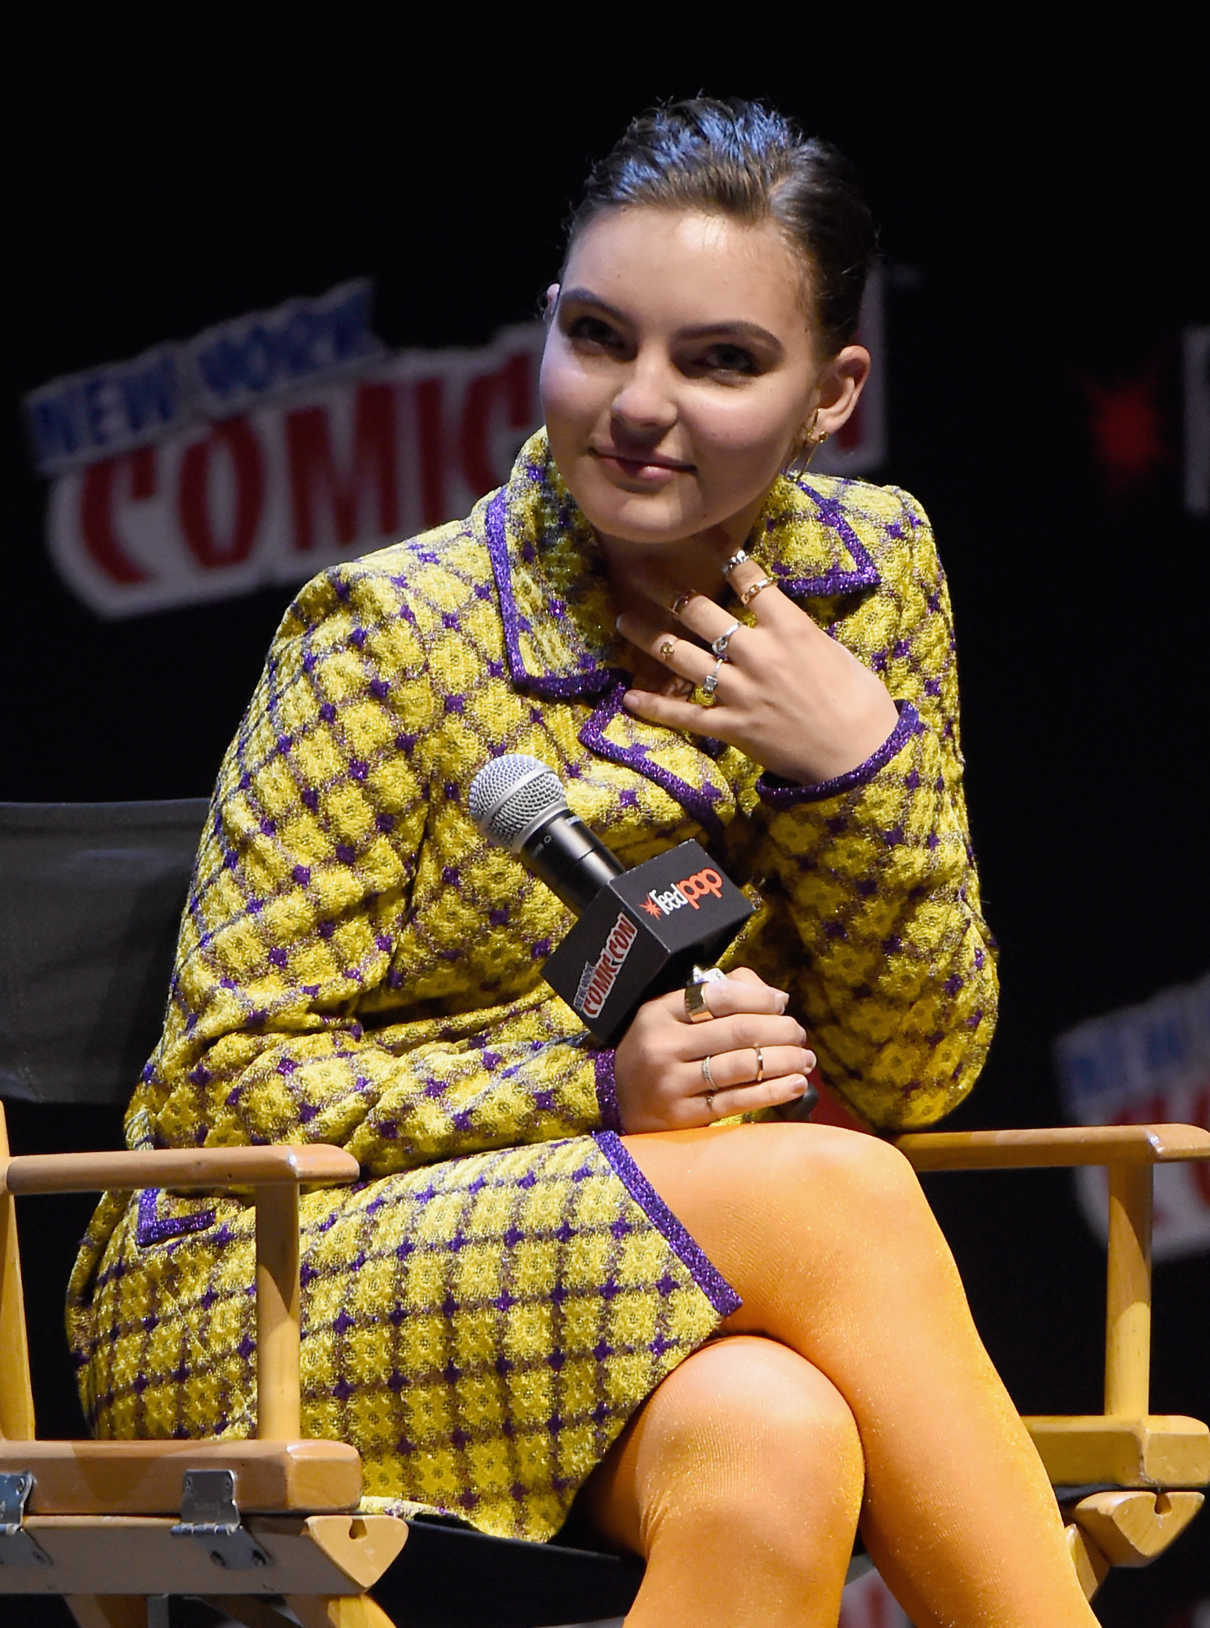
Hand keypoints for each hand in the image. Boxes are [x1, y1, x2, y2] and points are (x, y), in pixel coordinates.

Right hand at [613, 967, 815, 1132]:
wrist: (616, 1101)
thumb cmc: (657, 1051)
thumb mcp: (669, 1017)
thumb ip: (715, 996)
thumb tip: (773, 996)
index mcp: (658, 1012)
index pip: (718, 996)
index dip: (758, 997)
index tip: (781, 1003)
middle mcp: (663, 1046)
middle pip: (736, 1030)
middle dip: (779, 1029)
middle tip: (799, 1033)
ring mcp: (672, 1083)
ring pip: (741, 1066)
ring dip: (784, 1060)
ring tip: (805, 1058)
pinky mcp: (684, 1116)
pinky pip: (737, 1101)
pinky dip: (772, 1091)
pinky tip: (795, 1084)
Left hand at [615, 549, 899, 783]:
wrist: (858, 755)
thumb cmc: (859, 701)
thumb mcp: (833, 651)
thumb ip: (798, 633)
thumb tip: (778, 621)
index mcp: (790, 628)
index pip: (750, 579)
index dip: (723, 553)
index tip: (700, 536)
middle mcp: (758, 654)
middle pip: (701, 611)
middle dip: (666, 588)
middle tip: (638, 571)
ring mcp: (740, 691)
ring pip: (681, 657)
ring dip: (648, 636)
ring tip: (623, 620)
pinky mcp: (731, 727)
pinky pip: (684, 714)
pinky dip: (654, 707)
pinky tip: (629, 697)